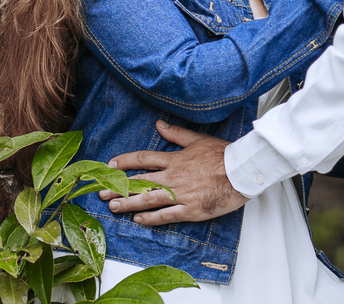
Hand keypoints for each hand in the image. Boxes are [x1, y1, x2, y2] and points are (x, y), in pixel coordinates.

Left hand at [100, 121, 248, 225]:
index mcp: (175, 159)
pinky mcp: (190, 210)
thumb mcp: (198, 139)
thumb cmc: (223, 155)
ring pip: (148, 199)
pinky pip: (166, 215)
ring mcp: (181, 195)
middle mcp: (174, 177)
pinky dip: (151, 218)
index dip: (125, 162)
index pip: (144, 158)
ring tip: (113, 206)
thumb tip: (159, 124)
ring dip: (128, 203)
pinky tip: (139, 220)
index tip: (110, 165)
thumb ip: (176, 133)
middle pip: (140, 182)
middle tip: (101, 191)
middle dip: (118, 187)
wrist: (242, 171)